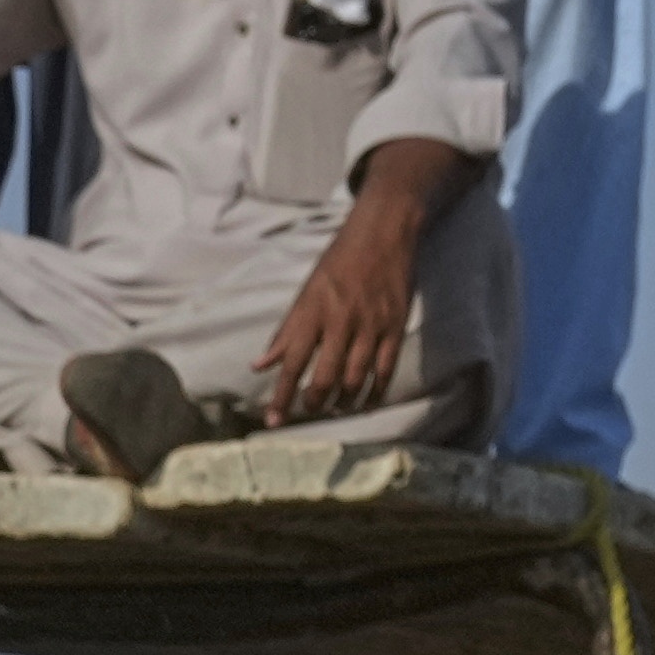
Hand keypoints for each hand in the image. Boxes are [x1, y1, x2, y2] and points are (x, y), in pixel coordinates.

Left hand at [253, 172, 432, 425]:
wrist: (384, 232)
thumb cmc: (338, 262)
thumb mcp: (306, 292)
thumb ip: (285, 332)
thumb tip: (259, 366)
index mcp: (313, 312)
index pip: (292, 363)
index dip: (281, 396)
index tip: (272, 422)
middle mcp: (340, 321)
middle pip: (324, 376)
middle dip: (314, 402)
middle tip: (309, 411)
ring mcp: (371, 325)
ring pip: (355, 378)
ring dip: (343, 401)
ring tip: (335, 409)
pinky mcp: (395, 326)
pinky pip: (385, 370)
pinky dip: (374, 392)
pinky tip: (366, 403)